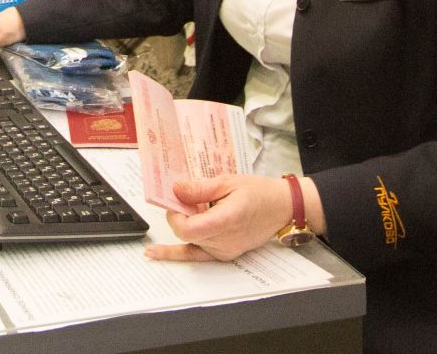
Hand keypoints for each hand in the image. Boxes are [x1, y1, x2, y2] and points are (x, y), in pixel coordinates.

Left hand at [145, 174, 300, 262]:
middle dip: (177, 216)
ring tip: (192, 208)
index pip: (187, 228)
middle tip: (181, 198)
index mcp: (226, 221)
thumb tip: (175, 189)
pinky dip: (177, 253)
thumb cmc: (258, 192)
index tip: (175, 200)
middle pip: (186, 234)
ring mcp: (225, 251)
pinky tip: (156, 253)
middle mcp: (225, 241)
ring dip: (184, 226)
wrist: (281, 207)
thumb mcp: (227, 182)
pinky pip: (196, 255)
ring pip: (189, 242)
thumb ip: (199, 188)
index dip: (174, 215)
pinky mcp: (225, 254)